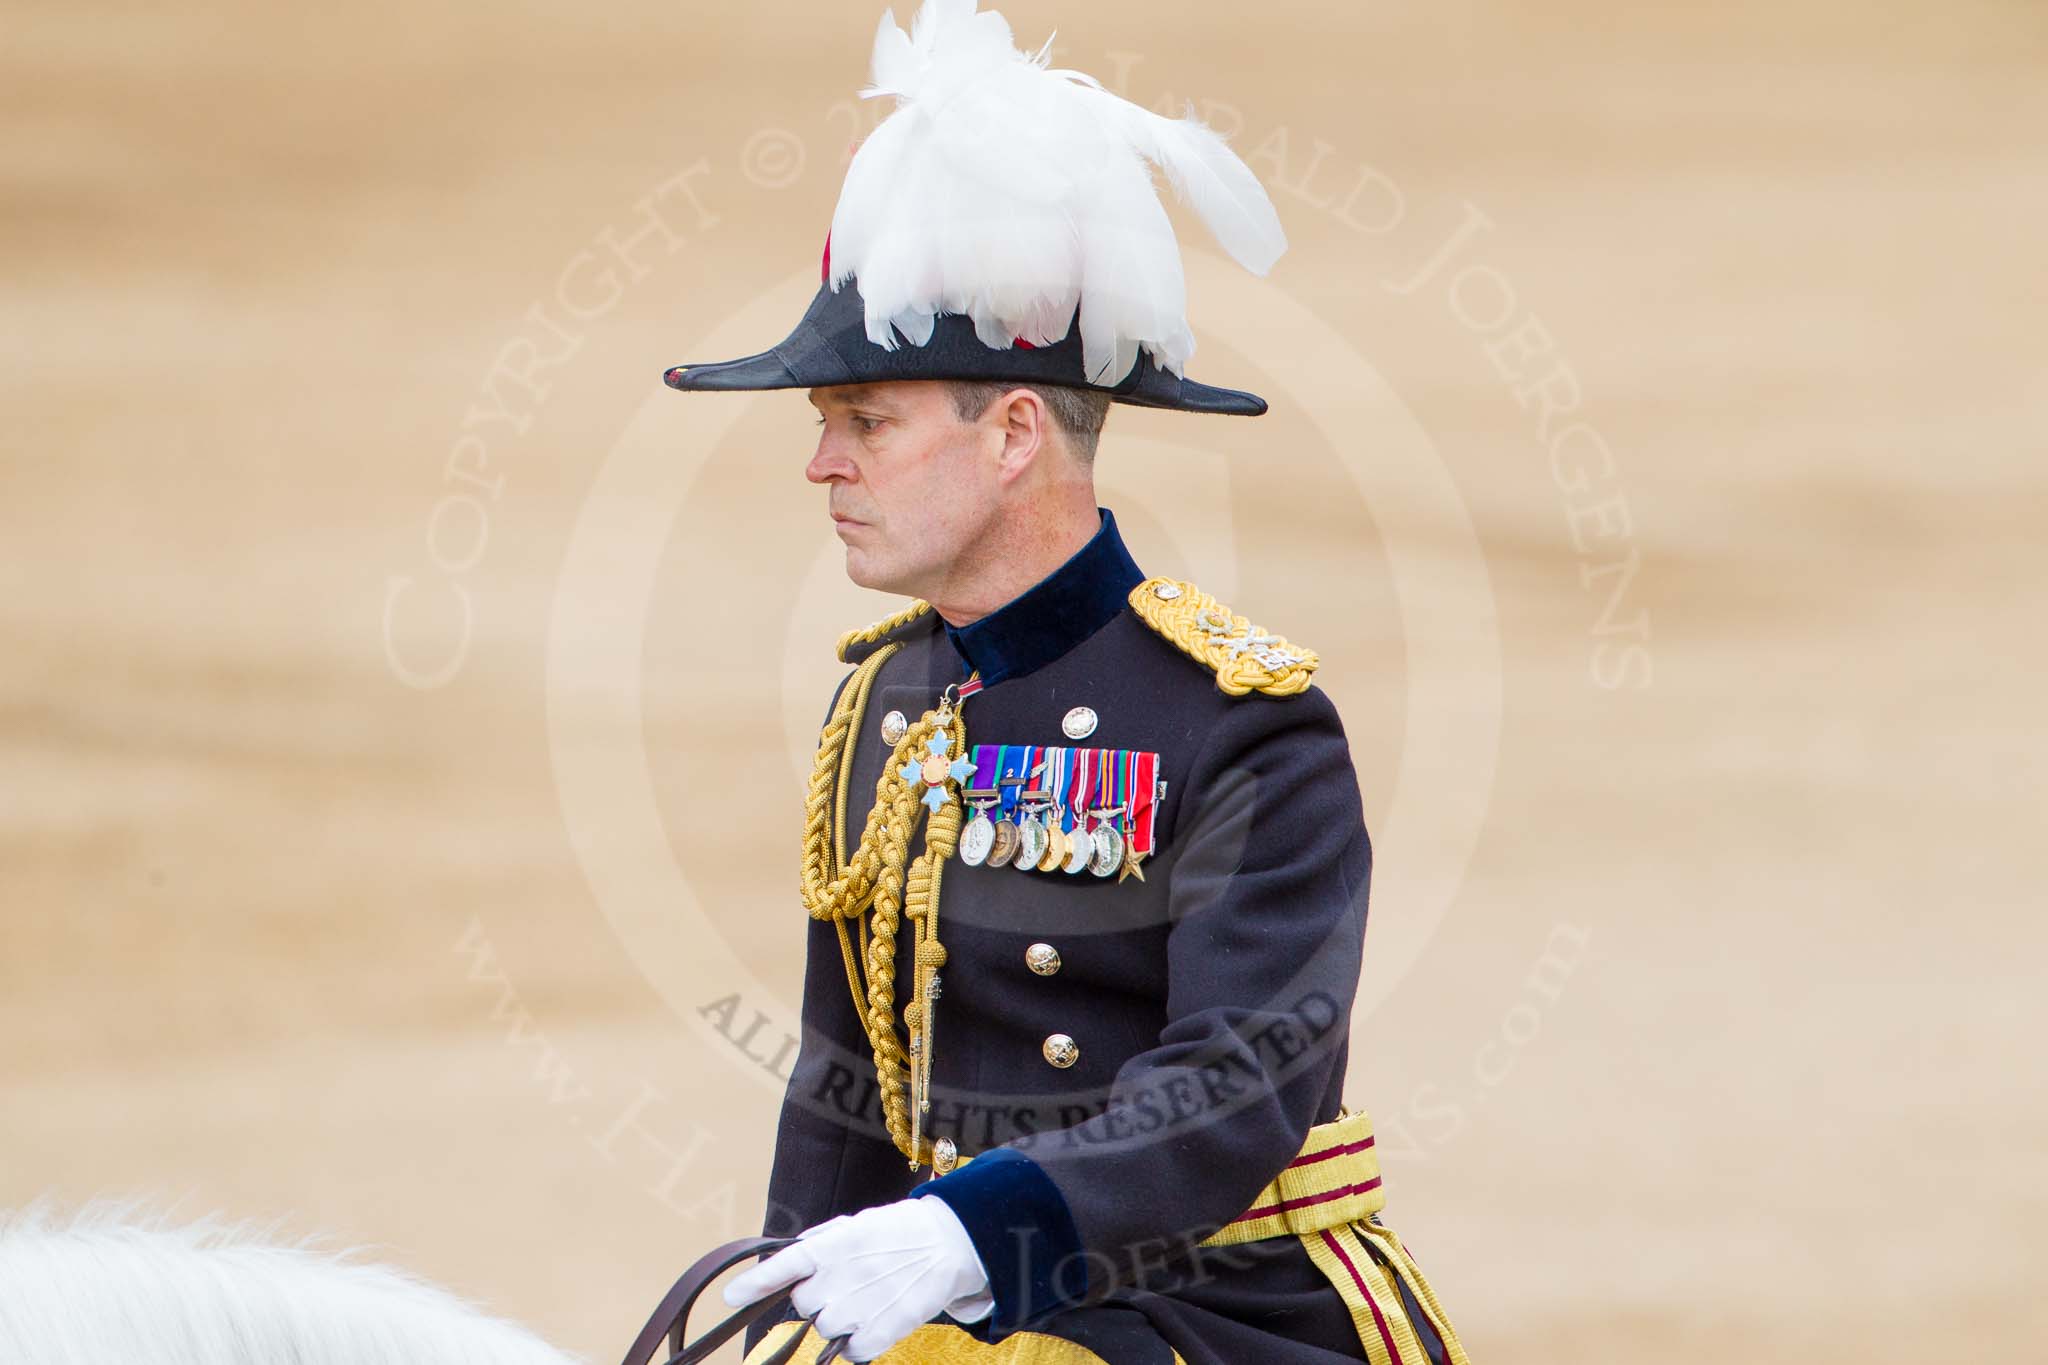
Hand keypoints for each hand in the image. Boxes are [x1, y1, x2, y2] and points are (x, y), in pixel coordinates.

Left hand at [723, 1198, 992, 1360]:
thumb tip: (793, 1254)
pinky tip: (876, 1318)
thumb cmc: (899, 1232)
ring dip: (840, 1319)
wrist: (948, 1244)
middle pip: (804, 1304)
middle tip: (848, 1282)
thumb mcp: (858, 1223)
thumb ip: (821, 1240)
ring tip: (868, 1297)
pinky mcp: (880, 1333)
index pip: (784, 1265)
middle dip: (819, 1296)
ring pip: (825, 1328)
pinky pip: (851, 1352)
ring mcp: (859, 1308)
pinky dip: (859, 1342)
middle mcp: (841, 1276)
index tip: (731, 1297)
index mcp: (833, 1245)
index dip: (755, 1283)